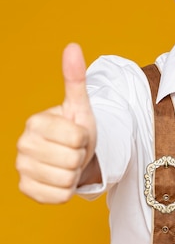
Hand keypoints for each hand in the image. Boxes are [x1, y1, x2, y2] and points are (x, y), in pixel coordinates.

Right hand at [16, 43, 98, 202]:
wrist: (71, 156)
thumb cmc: (76, 130)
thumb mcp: (80, 107)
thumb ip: (75, 79)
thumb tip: (73, 46)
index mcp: (35, 122)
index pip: (76, 138)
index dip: (84, 138)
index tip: (77, 135)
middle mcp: (22, 144)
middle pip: (71, 160)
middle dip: (80, 157)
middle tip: (74, 151)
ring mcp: (22, 168)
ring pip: (66, 179)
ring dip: (74, 174)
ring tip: (68, 164)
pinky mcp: (26, 190)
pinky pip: (59, 197)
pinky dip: (67, 191)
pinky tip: (61, 179)